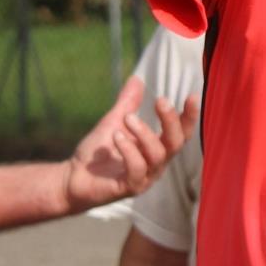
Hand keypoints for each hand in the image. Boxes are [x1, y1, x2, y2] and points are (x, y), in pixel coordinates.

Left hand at [66, 77, 197, 212]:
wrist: (72, 177)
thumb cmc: (97, 152)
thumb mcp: (114, 122)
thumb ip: (127, 104)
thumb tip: (137, 78)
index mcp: (156, 147)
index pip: (180, 132)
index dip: (189, 116)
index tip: (192, 96)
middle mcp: (156, 163)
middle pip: (176, 143)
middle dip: (171, 121)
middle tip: (160, 101)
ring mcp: (145, 177)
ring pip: (158, 155)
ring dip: (144, 133)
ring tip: (127, 118)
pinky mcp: (130, 187)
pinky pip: (138, 169)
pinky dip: (129, 150)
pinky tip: (117, 137)